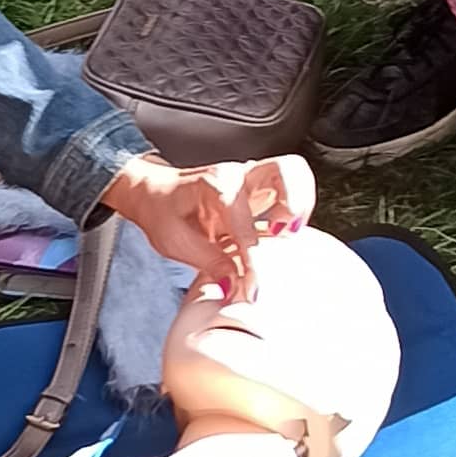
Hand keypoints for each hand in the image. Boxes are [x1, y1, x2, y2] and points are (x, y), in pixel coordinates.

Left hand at [100, 153, 315, 294]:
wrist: (153, 193)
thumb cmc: (162, 210)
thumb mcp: (174, 241)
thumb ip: (208, 262)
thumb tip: (233, 282)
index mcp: (214, 184)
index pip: (246, 221)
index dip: (253, 259)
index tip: (254, 287)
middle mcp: (238, 174)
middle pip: (286, 169)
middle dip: (295, 203)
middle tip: (285, 235)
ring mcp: (252, 178)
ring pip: (294, 172)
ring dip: (302, 202)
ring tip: (289, 233)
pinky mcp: (260, 189)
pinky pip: (291, 187)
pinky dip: (298, 207)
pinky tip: (285, 233)